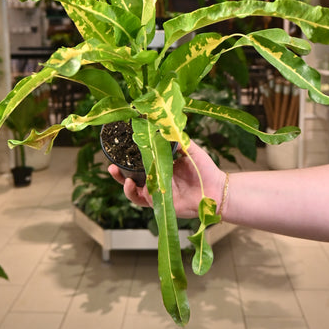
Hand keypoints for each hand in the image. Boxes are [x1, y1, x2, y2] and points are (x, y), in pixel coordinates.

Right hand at [108, 139, 225, 218]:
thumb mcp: (190, 149)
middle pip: (132, 177)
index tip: (120, 147)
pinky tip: (132, 184)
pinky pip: (143, 200)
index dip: (129, 157)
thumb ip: (177, 139)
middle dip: (119, 172)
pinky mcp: (161, 203)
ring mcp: (158, 192)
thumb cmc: (206, 170)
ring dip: (123, 182)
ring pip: (134, 190)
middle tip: (111, 164)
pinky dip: (134, 193)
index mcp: (162, 166)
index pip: (140, 162)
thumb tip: (163, 126)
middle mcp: (157, 180)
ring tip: (119, 173)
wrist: (217, 190)